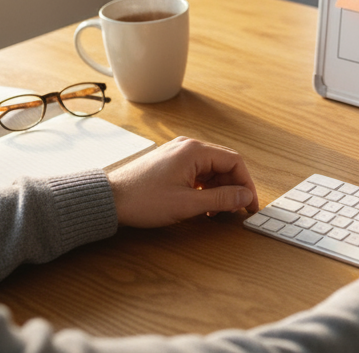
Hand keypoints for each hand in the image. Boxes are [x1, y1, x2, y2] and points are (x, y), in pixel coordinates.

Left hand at [108, 136, 259, 227]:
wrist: (109, 200)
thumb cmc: (143, 200)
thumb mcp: (187, 204)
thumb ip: (221, 199)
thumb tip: (245, 196)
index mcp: (195, 151)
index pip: (234, 161)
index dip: (246, 184)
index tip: (249, 204)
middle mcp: (188, 147)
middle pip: (224, 164)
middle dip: (233, 187)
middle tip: (236, 209)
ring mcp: (178, 154)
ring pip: (211, 169)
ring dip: (219, 189)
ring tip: (217, 211)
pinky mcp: (171, 163)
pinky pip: (198, 172)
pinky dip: (205, 188)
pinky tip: (202, 205)